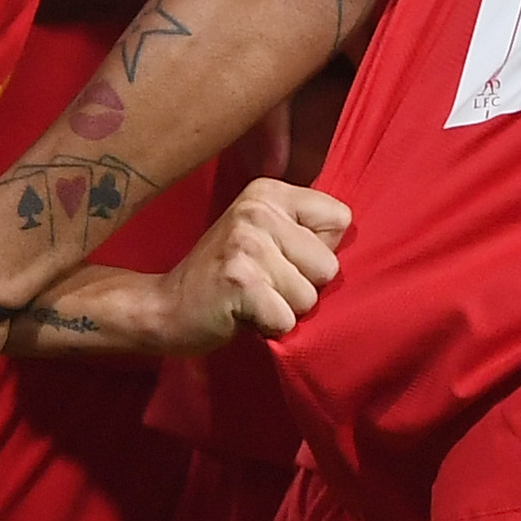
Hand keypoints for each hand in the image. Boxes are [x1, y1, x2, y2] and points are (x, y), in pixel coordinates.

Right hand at [121, 178, 349, 353]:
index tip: (280, 259)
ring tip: (252, 300)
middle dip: (302, 287)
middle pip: (328, 266)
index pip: (340, 220)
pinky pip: (286, 319)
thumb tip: (355, 239)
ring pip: (309, 297)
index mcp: (269, 192)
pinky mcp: (240, 282)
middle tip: (263, 286)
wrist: (166, 306)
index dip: (318, 253)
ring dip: (284, 310)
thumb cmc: (227, 277)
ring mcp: (246, 244)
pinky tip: (243, 315)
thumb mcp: (265, 236)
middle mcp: (257, 210)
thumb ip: (306, 232)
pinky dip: (269, 328)